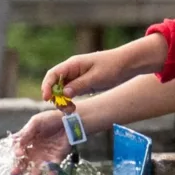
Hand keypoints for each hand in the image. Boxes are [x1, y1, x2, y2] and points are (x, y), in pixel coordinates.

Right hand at [10, 110, 70, 174]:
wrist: (68, 120)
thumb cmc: (50, 119)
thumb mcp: (35, 122)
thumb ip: (26, 133)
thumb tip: (17, 143)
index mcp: (28, 143)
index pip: (19, 151)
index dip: (17, 154)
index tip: (18, 154)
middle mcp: (35, 152)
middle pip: (25, 163)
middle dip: (19, 169)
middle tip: (14, 173)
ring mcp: (46, 157)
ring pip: (38, 168)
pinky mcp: (57, 158)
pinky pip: (53, 167)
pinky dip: (51, 172)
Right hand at [40, 36, 167, 100]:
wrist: (128, 64)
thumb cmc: (113, 67)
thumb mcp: (96, 78)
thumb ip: (80, 85)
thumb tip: (64, 93)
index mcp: (73, 64)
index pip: (53, 74)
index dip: (46, 86)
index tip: (46, 98)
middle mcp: (72, 70)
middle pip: (55, 83)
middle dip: (54, 96)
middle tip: (62, 108)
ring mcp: (77, 77)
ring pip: (62, 90)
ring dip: (62, 100)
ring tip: (70, 110)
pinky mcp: (82, 83)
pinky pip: (70, 92)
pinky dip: (69, 100)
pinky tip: (73, 108)